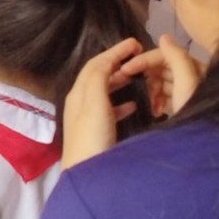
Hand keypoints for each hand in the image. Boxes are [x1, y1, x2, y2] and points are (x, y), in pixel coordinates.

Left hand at [62, 38, 145, 169]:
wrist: (86, 176)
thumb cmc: (92, 138)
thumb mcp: (95, 104)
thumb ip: (100, 80)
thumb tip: (108, 61)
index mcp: (79, 94)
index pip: (96, 64)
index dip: (115, 51)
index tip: (136, 42)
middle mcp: (80, 103)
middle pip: (98, 75)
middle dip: (117, 63)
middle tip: (139, 56)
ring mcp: (87, 118)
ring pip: (104, 92)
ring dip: (119, 80)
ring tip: (137, 77)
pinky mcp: (96, 132)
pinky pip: (109, 110)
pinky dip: (121, 102)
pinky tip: (134, 105)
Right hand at [119, 34, 203, 118]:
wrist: (201, 145)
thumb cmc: (194, 112)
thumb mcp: (187, 84)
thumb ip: (177, 59)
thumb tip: (163, 36)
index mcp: (197, 68)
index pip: (165, 55)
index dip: (144, 60)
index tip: (126, 69)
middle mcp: (194, 77)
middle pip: (162, 69)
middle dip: (148, 78)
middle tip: (136, 89)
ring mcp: (188, 93)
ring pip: (162, 83)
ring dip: (151, 92)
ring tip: (149, 106)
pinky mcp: (183, 106)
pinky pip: (165, 97)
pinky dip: (157, 102)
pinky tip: (155, 112)